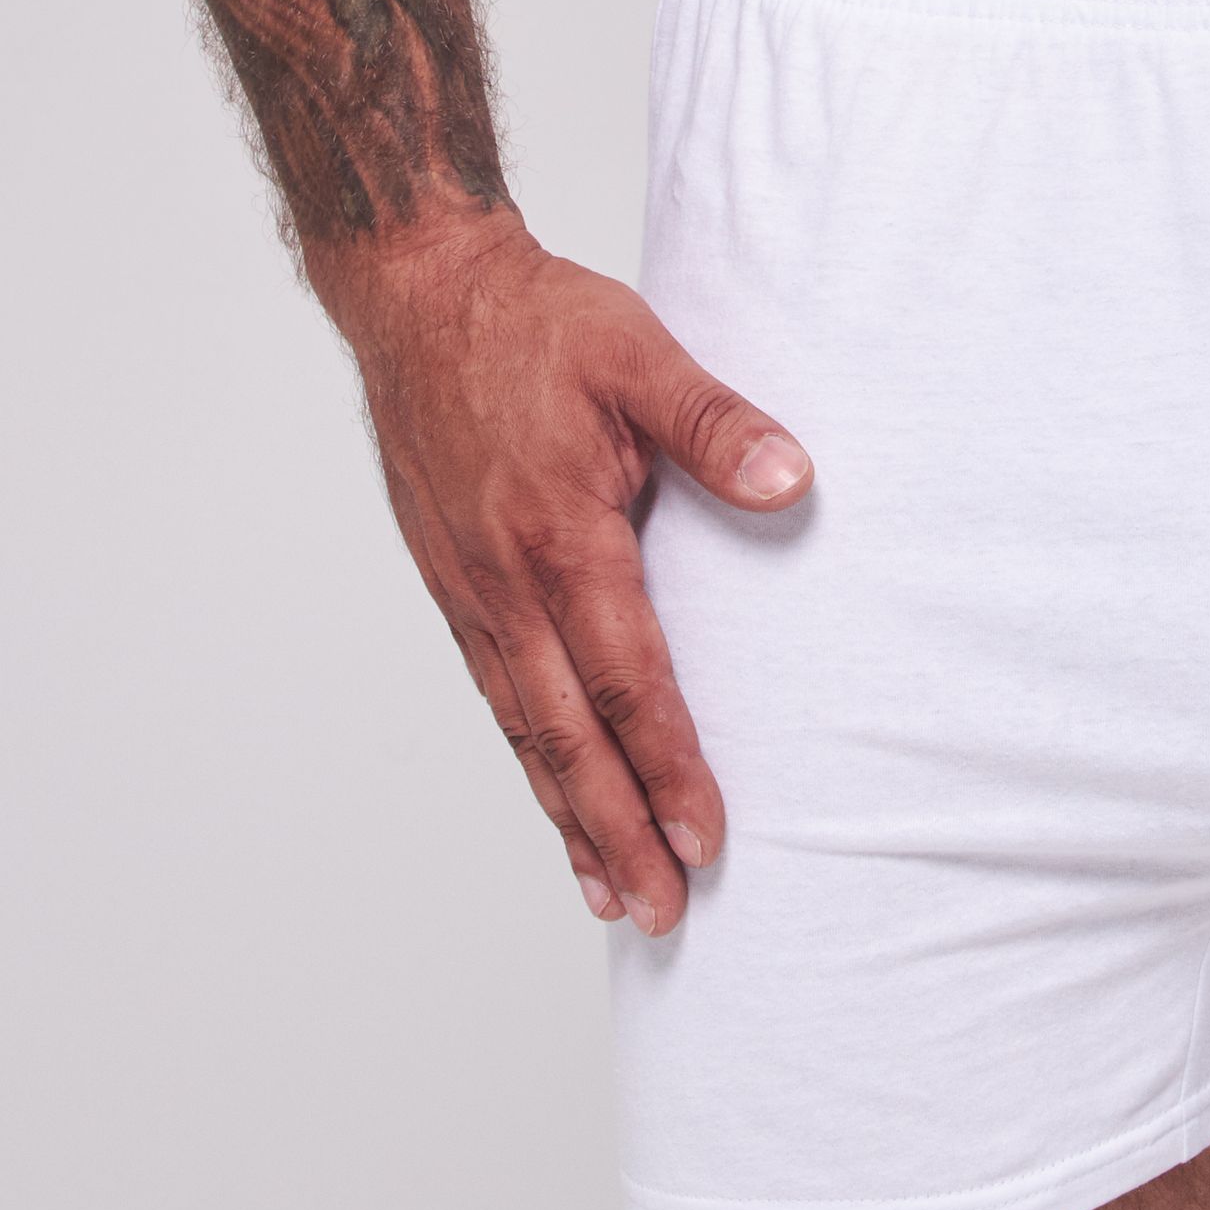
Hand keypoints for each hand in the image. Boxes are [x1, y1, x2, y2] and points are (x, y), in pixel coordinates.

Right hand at [325, 215, 811, 928]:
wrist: (419, 296)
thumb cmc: (532, 322)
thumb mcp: (636, 351)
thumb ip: (714, 422)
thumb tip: (791, 480)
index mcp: (561, 535)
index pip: (626, 678)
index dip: (667, 766)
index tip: (705, 838)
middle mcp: (506, 583)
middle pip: (568, 735)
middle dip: (615, 832)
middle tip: (660, 912)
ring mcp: (471, 591)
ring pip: (525, 730)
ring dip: (568, 815)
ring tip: (608, 893)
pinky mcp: (453, 584)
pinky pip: (496, 695)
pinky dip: (529, 758)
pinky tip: (553, 791)